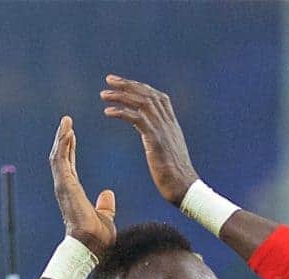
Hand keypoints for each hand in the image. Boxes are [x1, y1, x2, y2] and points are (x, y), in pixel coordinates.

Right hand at [49, 116, 115, 257]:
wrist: (91, 246)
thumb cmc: (97, 237)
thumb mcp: (105, 216)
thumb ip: (105, 205)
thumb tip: (108, 193)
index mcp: (74, 192)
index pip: (70, 165)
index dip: (70, 149)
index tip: (72, 134)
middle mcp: (65, 187)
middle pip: (61, 157)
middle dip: (63, 138)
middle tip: (66, 121)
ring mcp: (63, 186)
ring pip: (58, 156)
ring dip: (61, 138)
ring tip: (66, 121)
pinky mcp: (65, 186)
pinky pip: (61, 161)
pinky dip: (64, 146)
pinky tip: (68, 132)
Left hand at [101, 75, 198, 204]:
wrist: (184, 188)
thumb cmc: (175, 177)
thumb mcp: (167, 152)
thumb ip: (158, 139)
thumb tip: (148, 134)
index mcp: (172, 125)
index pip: (157, 97)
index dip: (140, 87)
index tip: (124, 83)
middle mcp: (168, 123)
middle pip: (147, 94)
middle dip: (127, 84)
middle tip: (109, 79)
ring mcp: (163, 130)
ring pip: (141, 103)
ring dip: (121, 95)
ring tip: (104, 94)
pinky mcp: (155, 140)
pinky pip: (136, 119)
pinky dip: (121, 112)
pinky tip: (108, 112)